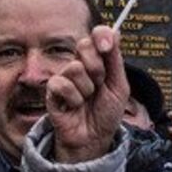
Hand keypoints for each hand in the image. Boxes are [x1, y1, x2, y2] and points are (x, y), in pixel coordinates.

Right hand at [46, 26, 127, 163]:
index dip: (102, 36)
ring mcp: (65, 75)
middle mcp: (80, 63)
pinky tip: (75, 106)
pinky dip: (74, 98)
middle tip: (100, 84)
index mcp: (97, 59)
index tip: (107, 47)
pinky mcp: (52, 90)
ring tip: (87, 99)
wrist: (94, 138)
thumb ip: (115, 59)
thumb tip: (114, 32)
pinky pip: (62, 84)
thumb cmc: (106, 113)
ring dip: (87, 88)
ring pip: (75, 67)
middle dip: (97, 67)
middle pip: (84, 45)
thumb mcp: (119, 86)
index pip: (97, 34)